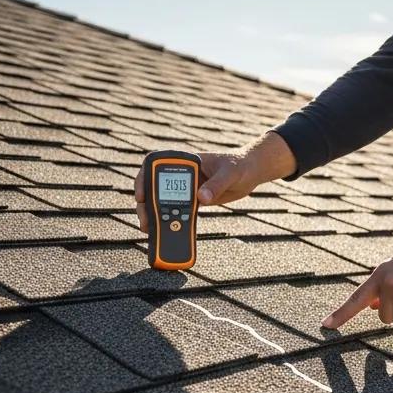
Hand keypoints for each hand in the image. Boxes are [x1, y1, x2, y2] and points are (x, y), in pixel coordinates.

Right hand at [134, 131, 294, 232]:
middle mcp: (183, 173)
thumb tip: (201, 198)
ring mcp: (188, 187)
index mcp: (187, 160)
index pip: (156, 163)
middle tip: (145, 220)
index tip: (141, 195)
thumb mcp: (230, 173)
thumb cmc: (240, 165)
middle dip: (146, 203)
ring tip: (150, 230)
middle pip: (156, 186)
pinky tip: (165, 232)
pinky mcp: (195, 200)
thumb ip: (216, 184)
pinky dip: (172, 220)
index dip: (143, 178)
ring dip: (156, 214)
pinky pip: (179, 210)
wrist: (251, 172)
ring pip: (164, 200)